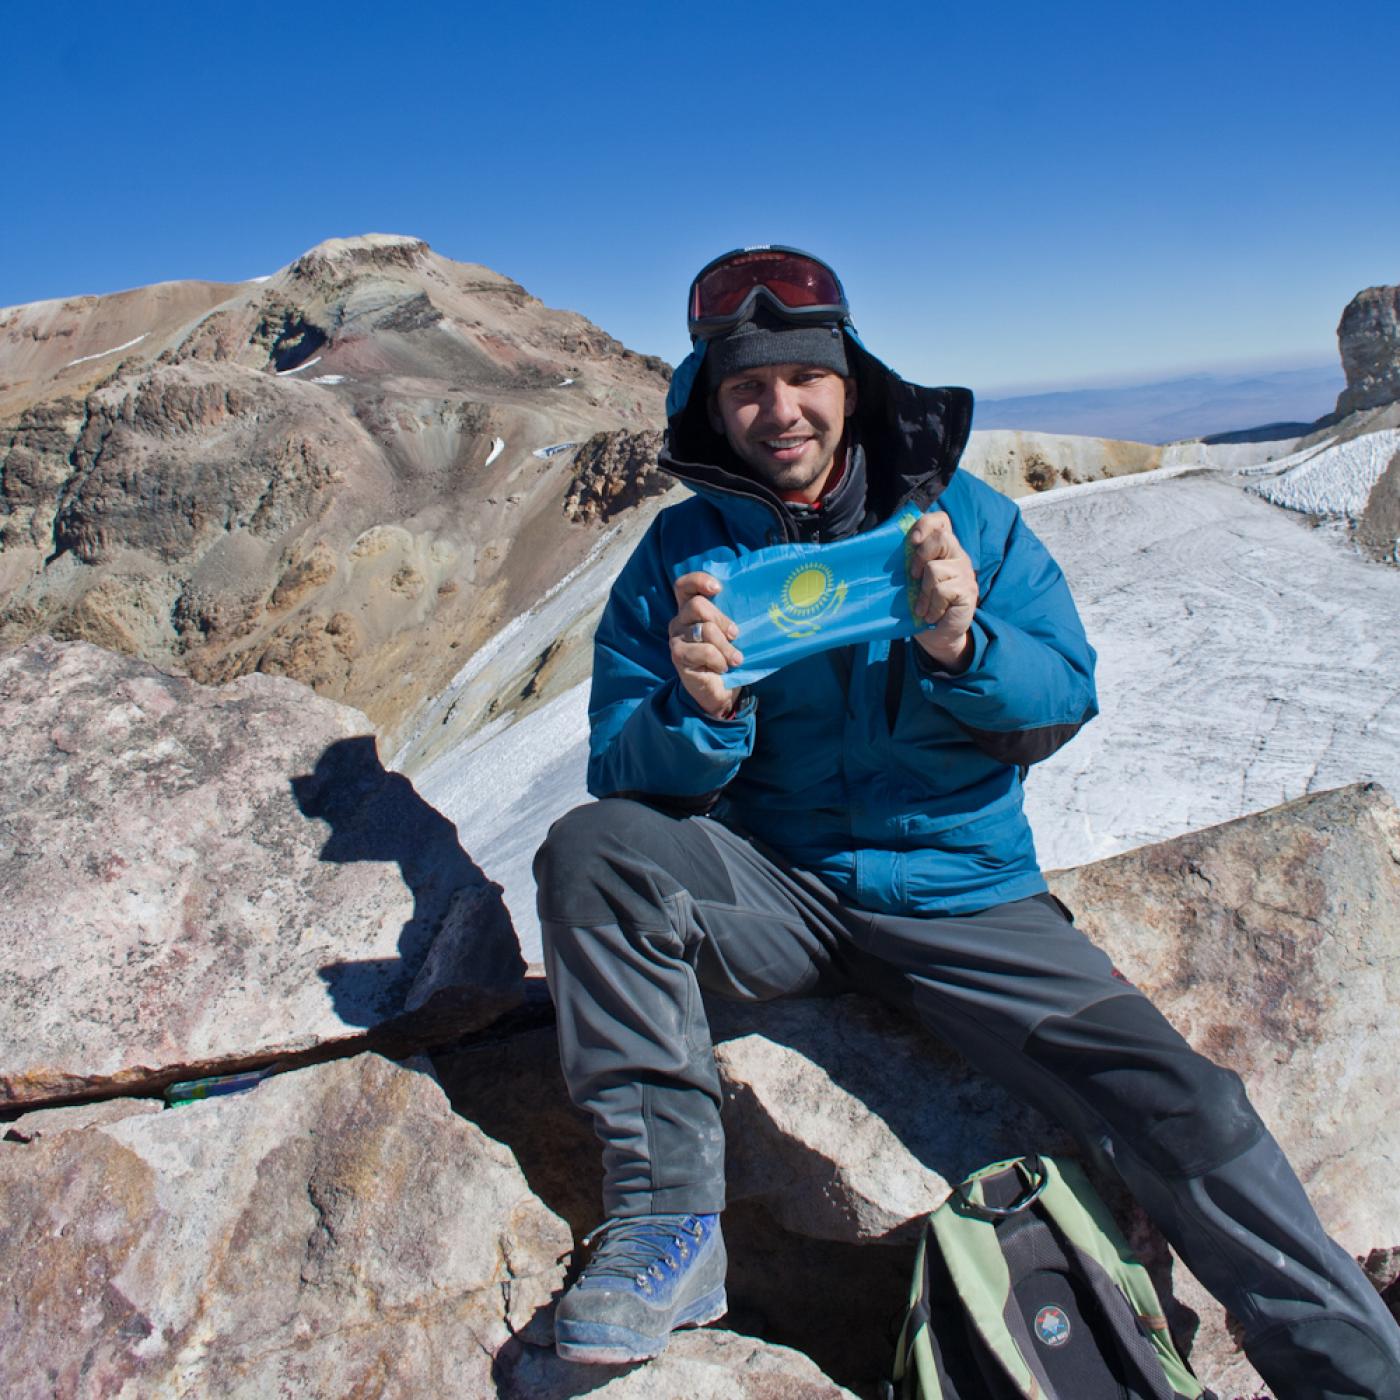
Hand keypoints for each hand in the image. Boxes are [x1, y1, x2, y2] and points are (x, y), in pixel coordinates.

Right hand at [669, 572, 743, 717]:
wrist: (724, 690)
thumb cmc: (729, 656)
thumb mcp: (732, 633)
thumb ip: (732, 615)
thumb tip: (754, 600)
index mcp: (691, 609)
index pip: (684, 585)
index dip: (698, 581)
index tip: (718, 589)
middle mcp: (680, 620)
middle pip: (697, 605)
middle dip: (722, 620)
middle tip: (736, 635)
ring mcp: (677, 638)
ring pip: (704, 629)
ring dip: (726, 646)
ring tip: (735, 659)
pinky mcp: (678, 655)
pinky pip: (703, 651)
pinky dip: (718, 660)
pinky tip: (722, 668)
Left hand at [906, 511, 976, 672]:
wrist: (939, 636)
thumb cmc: (921, 605)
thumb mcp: (912, 581)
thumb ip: (907, 563)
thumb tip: (880, 551)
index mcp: (943, 549)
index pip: (941, 521)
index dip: (925, 524)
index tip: (912, 541)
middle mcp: (958, 556)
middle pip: (942, 538)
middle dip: (920, 556)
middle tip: (912, 576)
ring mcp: (965, 573)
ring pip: (935, 570)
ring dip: (922, 592)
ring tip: (921, 607)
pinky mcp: (968, 591)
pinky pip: (943, 591)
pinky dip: (931, 606)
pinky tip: (930, 615)